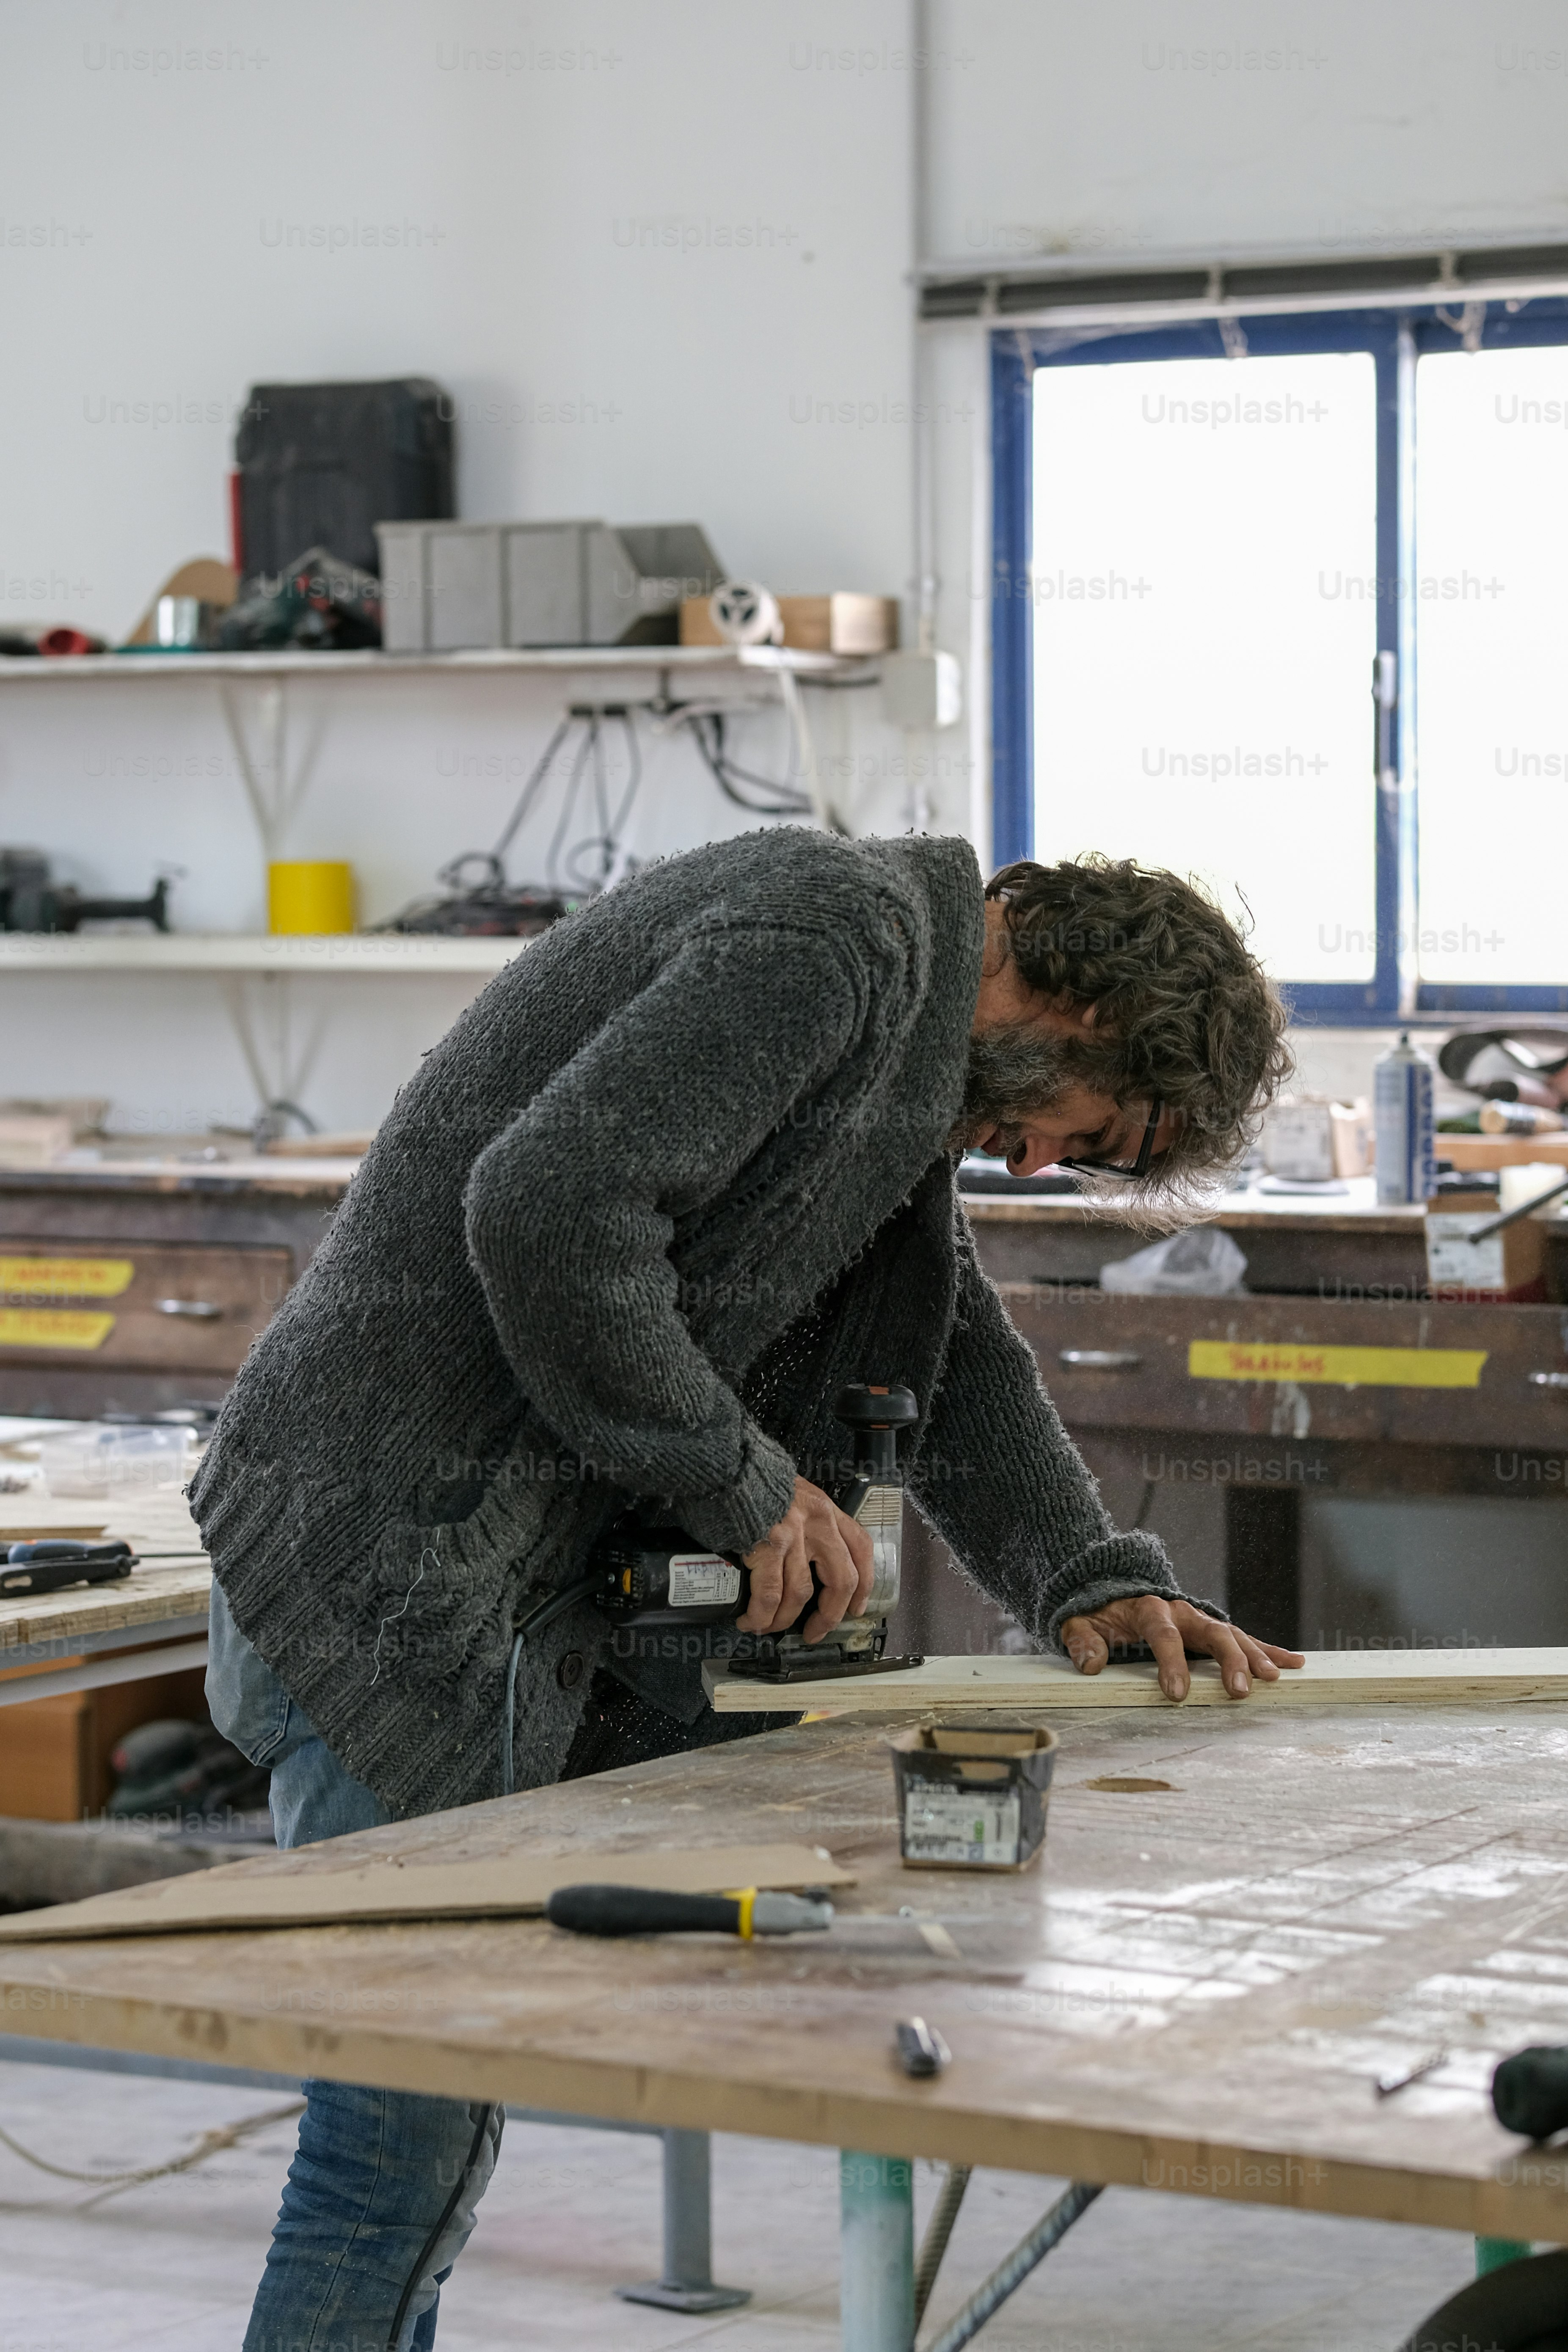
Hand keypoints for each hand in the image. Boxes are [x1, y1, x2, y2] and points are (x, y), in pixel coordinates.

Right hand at [737, 1476, 874, 1644]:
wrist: (725, 1465)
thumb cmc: (752, 1480)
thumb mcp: (792, 1493)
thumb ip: (804, 1521)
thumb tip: (801, 1558)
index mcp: (825, 1509)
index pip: (860, 1548)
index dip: (863, 1584)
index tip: (855, 1606)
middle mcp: (817, 1522)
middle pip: (840, 1581)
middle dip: (829, 1615)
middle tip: (815, 1631)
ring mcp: (793, 1536)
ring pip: (800, 1594)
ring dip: (783, 1619)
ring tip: (767, 1627)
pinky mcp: (766, 1547)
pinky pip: (770, 1595)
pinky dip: (761, 1615)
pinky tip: (751, 1620)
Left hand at [1059, 1594, 1304, 1701]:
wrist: (1112, 1593)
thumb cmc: (1098, 1615)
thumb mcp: (1080, 1624)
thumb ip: (1083, 1641)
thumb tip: (1090, 1663)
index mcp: (1149, 1609)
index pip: (1163, 1634)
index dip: (1171, 1663)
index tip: (1177, 1694)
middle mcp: (1182, 1612)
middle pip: (1211, 1632)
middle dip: (1227, 1661)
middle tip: (1238, 1690)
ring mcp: (1200, 1620)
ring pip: (1233, 1635)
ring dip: (1254, 1656)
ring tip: (1273, 1678)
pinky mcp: (1211, 1631)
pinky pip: (1243, 1639)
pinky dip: (1267, 1650)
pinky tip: (1292, 1663)